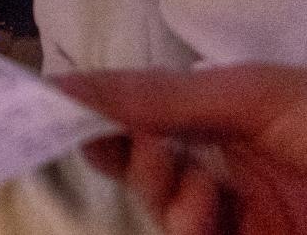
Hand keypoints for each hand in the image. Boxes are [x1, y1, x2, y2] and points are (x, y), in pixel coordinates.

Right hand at [58, 65, 306, 234]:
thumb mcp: (251, 96)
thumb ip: (160, 94)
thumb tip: (60, 85)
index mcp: (228, 114)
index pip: (148, 111)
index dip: (102, 110)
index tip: (55, 105)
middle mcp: (228, 164)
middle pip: (146, 164)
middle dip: (121, 153)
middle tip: (117, 142)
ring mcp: (241, 215)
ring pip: (163, 210)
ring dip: (157, 191)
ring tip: (182, 177)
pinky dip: (182, 225)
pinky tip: (199, 207)